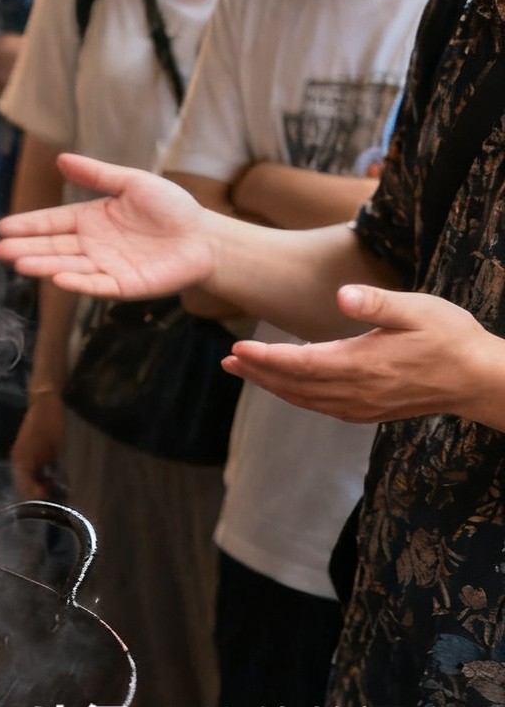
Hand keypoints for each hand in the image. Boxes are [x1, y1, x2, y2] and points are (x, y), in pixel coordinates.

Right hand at [0, 153, 215, 297]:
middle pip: (54, 247)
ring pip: (69, 266)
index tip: (3, 227)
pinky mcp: (124, 286)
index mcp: (91, 219)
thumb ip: (97, 174)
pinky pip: (97, 285)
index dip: (29, 225)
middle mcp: (93, 245)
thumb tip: (61, 159)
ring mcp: (107, 267)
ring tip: (18, 263)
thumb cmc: (172, 208)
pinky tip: (58, 279)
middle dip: (27, 248)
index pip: (53, 222)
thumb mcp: (132, 182)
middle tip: (1, 250)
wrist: (206, 238)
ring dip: (44, 266)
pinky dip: (78, 283)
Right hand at [9, 395, 63, 500]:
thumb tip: (62, 492)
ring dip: (36, 488)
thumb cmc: (52, 425)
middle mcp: (17, 462)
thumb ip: (57, 472)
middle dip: (37, 497)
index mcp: (22, 462)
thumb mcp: (59, 451)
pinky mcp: (22, 453)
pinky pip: (26, 472)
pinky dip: (36, 479)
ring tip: (54, 491)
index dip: (39, 500)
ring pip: (24, 481)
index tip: (54, 507)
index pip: (26, 489)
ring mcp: (18, 457)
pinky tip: (49, 479)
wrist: (44, 403)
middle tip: (56, 502)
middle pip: (23, 488)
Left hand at [224, 284, 504, 425]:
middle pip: (296, 387)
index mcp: (364, 364)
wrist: (482, 380)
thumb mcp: (419, 310)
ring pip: (307, 401)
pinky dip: (299, 398)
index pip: (302, 364)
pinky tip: (288, 387)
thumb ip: (378, 303)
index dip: (266, 359)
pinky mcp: (372, 412)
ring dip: (273, 387)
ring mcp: (365, 406)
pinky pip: (324, 408)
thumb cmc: (451, 338)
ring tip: (245, 372)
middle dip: (258, 374)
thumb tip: (342, 295)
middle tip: (227, 362)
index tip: (237, 350)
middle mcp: (359, 391)